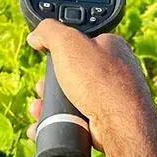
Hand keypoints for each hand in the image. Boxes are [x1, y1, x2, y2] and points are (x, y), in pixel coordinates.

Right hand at [25, 19, 156, 154]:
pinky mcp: (104, 122)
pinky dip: (58, 123)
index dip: (58, 51)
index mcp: (110, 47)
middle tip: (43, 88)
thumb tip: (36, 35)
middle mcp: (113, 72)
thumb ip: (49, 31)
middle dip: (50, 83)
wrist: (120, 125)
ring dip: (50, 105)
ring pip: (70, 100)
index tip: (46, 58)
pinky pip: (74, 121)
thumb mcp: (69, 42)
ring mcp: (109, 99)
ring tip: (40, 109)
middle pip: (70, 74)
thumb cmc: (101, 82)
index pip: (79, 43)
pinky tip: (45, 126)